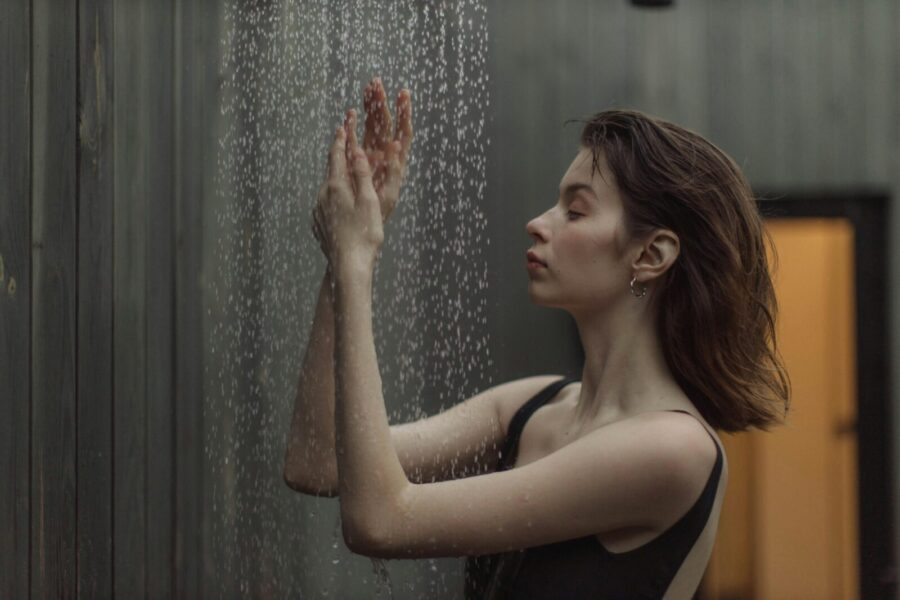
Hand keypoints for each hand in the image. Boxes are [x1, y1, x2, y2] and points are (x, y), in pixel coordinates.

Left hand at [312, 118, 383, 273]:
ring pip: (328, 189)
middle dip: (338, 157)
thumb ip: (362, 175)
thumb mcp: (370, 201)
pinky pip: (326, 205)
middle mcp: (322, 196)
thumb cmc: (364, 234)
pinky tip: (344, 207)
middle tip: (344, 145)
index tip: (342, 127)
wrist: (348, 265)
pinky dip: (335, 199)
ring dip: (338, 180)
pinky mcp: (318, 224)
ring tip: (348, 178)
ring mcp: (318, 211)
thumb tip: (357, 151)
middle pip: (330, 170)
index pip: (336, 156)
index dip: (340, 140)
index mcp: (336, 186)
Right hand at [362, 77, 412, 222]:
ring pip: (371, 129)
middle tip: (376, 82)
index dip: (404, 113)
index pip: (403, 132)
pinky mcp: (355, 165)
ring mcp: (370, 160)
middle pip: (384, 125)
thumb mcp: (388, 194)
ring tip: (368, 88)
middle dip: (381, 102)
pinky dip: (354, 127)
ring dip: (370, 108)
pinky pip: (356, 141)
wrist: (356, 233)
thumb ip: (394, 168)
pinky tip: (351, 115)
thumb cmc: (375, 218)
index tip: (404, 93)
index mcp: (395, 163)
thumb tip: (397, 142)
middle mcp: (384, 158)